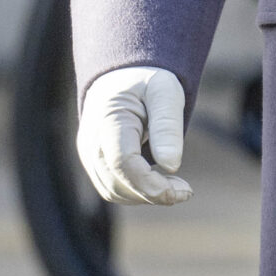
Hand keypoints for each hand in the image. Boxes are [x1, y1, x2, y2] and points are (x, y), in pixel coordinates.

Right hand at [77, 66, 191, 204]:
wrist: (122, 78)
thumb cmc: (147, 83)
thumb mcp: (165, 92)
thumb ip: (167, 126)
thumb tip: (171, 166)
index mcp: (109, 119)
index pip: (123, 162)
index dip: (151, 183)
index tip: (184, 190)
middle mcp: (91, 141)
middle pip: (118, 183)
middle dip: (154, 193)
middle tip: (186, 190)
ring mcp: (89, 156)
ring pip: (115, 192)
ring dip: (147, 196)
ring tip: (177, 186)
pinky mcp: (95, 165)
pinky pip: (114, 190)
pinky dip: (138, 193)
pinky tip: (160, 182)